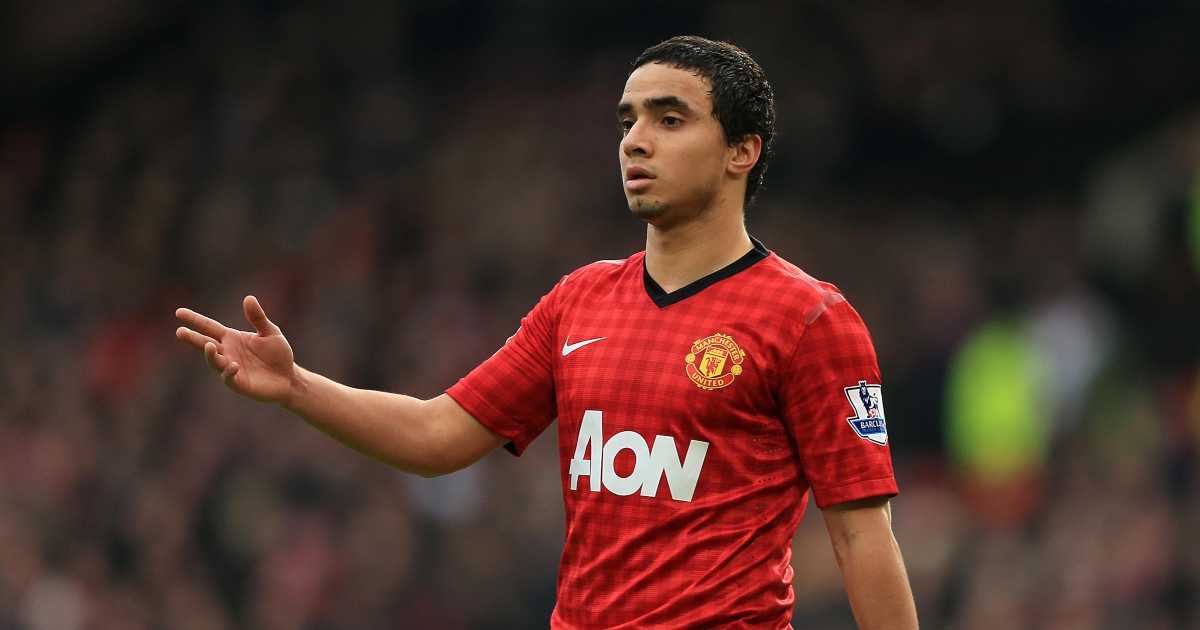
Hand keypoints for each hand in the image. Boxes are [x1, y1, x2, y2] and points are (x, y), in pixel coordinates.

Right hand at [175, 296, 295, 404]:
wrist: (288, 377)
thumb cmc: (278, 353)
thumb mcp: (270, 332)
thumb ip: (258, 317)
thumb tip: (249, 298)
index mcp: (231, 338)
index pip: (209, 327)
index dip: (195, 320)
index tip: (179, 312)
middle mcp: (227, 352)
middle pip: (205, 344)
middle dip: (192, 338)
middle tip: (180, 331)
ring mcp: (231, 368)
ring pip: (214, 361)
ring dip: (210, 354)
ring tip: (208, 346)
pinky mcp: (239, 383)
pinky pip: (229, 377)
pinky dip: (228, 371)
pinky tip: (233, 365)